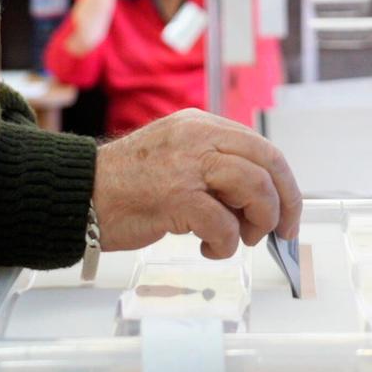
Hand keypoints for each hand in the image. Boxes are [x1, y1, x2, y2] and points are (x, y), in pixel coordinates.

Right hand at [92, 108, 302, 258]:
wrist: (83, 193)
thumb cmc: (127, 183)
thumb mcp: (178, 156)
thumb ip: (214, 165)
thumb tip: (259, 197)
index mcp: (201, 125)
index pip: (262, 148)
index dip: (284, 183)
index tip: (287, 210)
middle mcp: (199, 137)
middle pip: (267, 164)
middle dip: (283, 203)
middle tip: (280, 231)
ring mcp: (188, 165)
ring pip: (254, 188)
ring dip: (257, 222)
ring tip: (238, 238)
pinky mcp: (177, 196)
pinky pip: (224, 224)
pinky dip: (224, 243)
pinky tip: (207, 247)